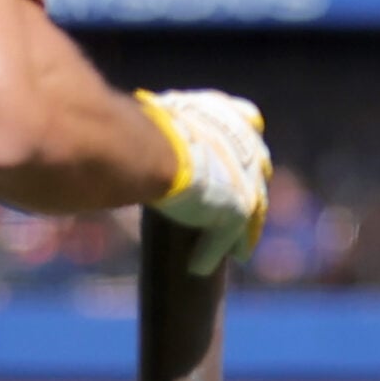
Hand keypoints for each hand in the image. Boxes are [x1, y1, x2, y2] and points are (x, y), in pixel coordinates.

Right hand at [138, 90, 271, 275]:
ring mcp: (246, 178)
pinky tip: (198, 267)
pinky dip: (210, 253)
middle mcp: (246, 143)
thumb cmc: (138, 131)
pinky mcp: (238, 209)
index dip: (241, 140)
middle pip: (258, 168)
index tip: (235, 154)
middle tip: (238, 202)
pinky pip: (227, 239)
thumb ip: (155, 130)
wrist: (147, 149)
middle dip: (250, 185)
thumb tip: (121, 133)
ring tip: (234, 248)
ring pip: (252, 210)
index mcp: (227, 113)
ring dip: (242, 230)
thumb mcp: (153, 121)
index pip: (247, 122)